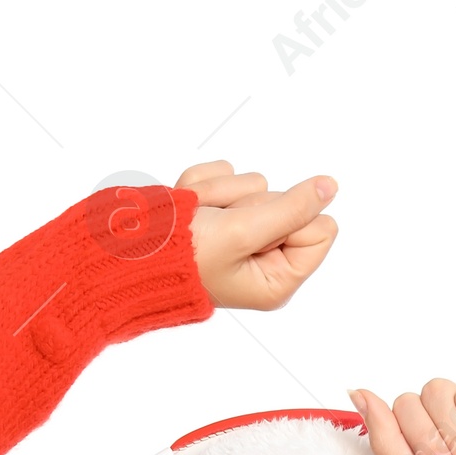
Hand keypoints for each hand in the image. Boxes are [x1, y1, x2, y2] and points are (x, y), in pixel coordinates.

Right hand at [177, 161, 337, 311]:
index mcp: (278, 280)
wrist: (125, 250)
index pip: (320, 229)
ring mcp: (240, 234)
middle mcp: (263, 259)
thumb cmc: (180, 256)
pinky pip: (227, 174)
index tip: (253, 232)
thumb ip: (291, 209)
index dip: (290, 218)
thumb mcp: (242, 232)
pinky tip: (186, 209)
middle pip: (286, 203)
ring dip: (219, 193)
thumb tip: (330, 187)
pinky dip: (202, 185)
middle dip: (245, 205)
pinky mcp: (219, 211)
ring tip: (197, 219)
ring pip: (253, 185)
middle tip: (216, 227)